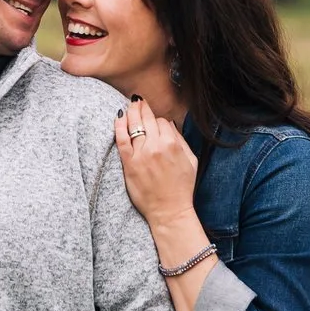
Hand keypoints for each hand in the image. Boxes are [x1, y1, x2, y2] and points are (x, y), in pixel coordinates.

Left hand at [113, 95, 197, 229]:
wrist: (169, 210)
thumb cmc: (182, 188)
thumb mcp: (191, 161)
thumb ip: (181, 140)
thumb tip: (170, 124)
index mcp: (173, 144)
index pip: (162, 121)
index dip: (159, 121)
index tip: (156, 123)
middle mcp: (156, 146)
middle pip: (147, 119)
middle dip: (142, 107)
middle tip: (138, 100)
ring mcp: (141, 154)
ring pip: (134, 125)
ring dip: (131, 112)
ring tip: (130, 105)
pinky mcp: (129, 164)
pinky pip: (121, 139)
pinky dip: (118, 126)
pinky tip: (118, 117)